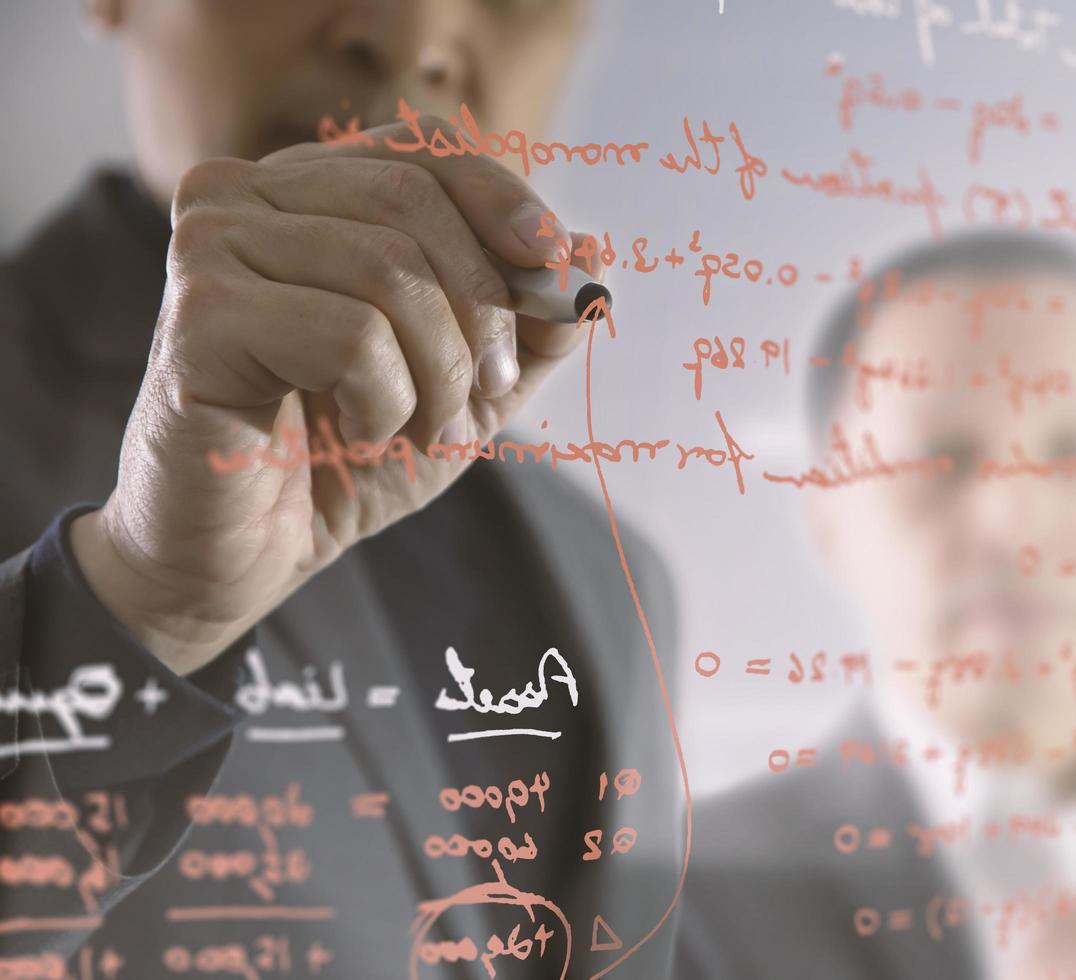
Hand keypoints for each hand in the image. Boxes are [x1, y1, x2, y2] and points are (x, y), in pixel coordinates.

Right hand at [71, 115, 602, 674]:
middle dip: (483, 309)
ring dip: (439, 373)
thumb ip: (533, 324)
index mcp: (309, 190)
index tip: (557, 269)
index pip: (425, 153)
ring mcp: (210, 246)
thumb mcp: (472, 386)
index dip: (506, 203)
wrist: (248, 557)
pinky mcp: (198, 316)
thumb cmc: (349, 457)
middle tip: (489, 394)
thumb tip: (597, 252)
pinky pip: (350, 336)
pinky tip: (357, 435)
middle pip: (413, 202)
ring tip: (423, 429)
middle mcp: (246, 195)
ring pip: (387, 271)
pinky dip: (386, 403)